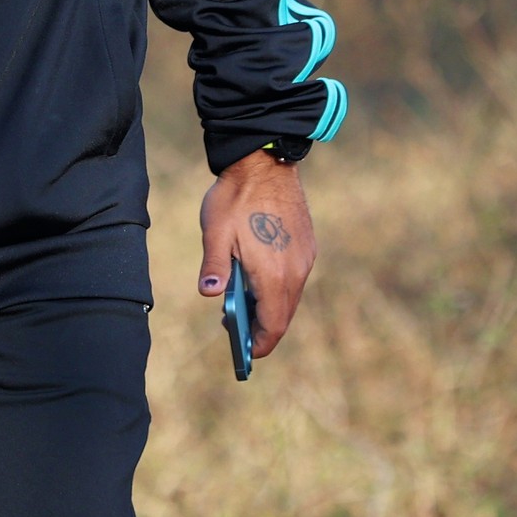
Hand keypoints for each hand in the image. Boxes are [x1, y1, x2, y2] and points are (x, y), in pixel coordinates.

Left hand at [197, 151, 315, 362]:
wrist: (266, 162)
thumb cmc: (236, 197)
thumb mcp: (216, 232)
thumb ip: (214, 267)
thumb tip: (210, 294)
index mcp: (273, 273)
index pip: (273, 324)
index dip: (260, 344)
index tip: (246, 354)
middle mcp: (296, 270)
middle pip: (283, 315)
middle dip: (263, 329)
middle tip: (237, 333)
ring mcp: (305, 257)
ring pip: (290, 297)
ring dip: (270, 308)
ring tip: (243, 307)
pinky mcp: (307, 246)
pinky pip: (295, 279)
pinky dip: (278, 290)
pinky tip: (257, 282)